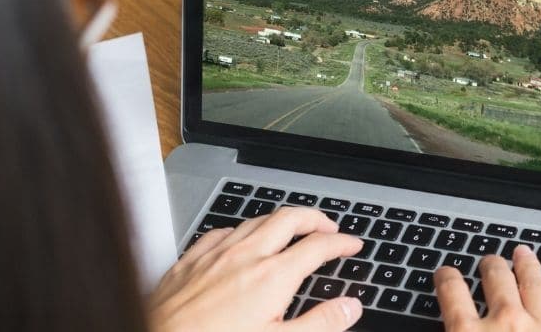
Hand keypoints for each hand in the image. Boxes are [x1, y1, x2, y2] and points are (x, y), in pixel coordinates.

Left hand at [149, 207, 364, 331]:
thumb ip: (320, 324)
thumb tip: (349, 308)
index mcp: (272, 277)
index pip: (318, 247)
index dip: (341, 244)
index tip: (352, 245)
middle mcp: (245, 257)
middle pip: (289, 219)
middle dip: (315, 218)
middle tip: (329, 228)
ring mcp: (214, 255)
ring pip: (256, 220)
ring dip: (281, 220)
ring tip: (292, 228)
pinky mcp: (188, 261)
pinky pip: (221, 231)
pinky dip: (242, 229)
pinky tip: (240, 239)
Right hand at [435, 245, 540, 331]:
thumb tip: (450, 326)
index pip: (452, 296)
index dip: (447, 280)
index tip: (446, 272)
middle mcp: (507, 324)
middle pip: (497, 283)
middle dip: (492, 267)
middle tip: (490, 259)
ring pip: (534, 286)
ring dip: (528, 266)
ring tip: (524, 252)